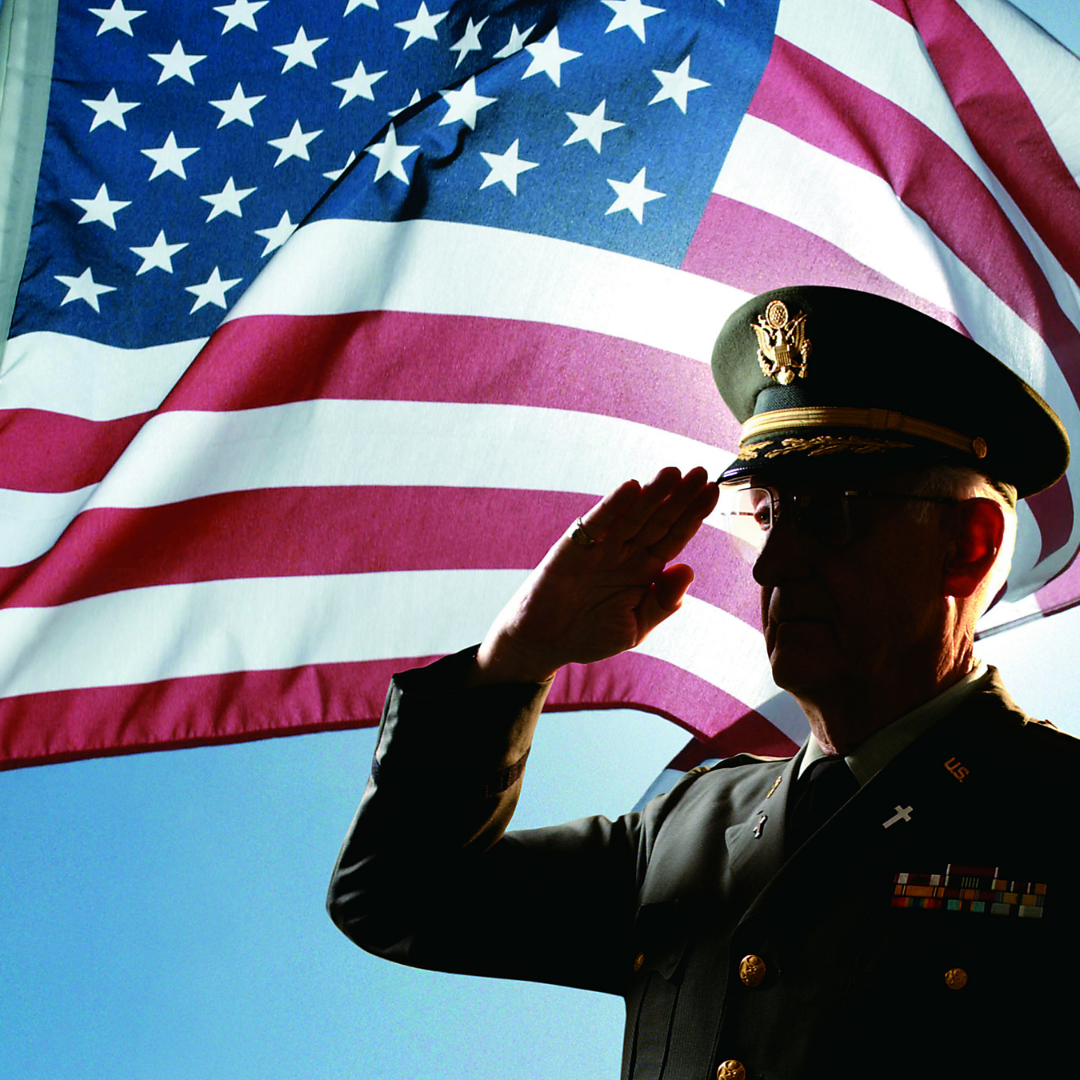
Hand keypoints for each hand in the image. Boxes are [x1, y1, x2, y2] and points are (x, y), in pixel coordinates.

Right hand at [475, 467, 718, 684]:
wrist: (544, 643)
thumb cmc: (590, 635)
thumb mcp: (635, 628)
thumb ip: (662, 603)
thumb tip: (689, 570)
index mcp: (645, 570)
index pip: (675, 536)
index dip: (694, 515)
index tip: (714, 492)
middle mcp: (626, 553)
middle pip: (658, 519)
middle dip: (680, 496)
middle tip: (702, 472)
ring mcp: (601, 548)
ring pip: (632, 516)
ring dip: (652, 494)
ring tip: (673, 473)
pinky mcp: (574, 548)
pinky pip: (597, 523)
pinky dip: (613, 506)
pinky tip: (631, 488)